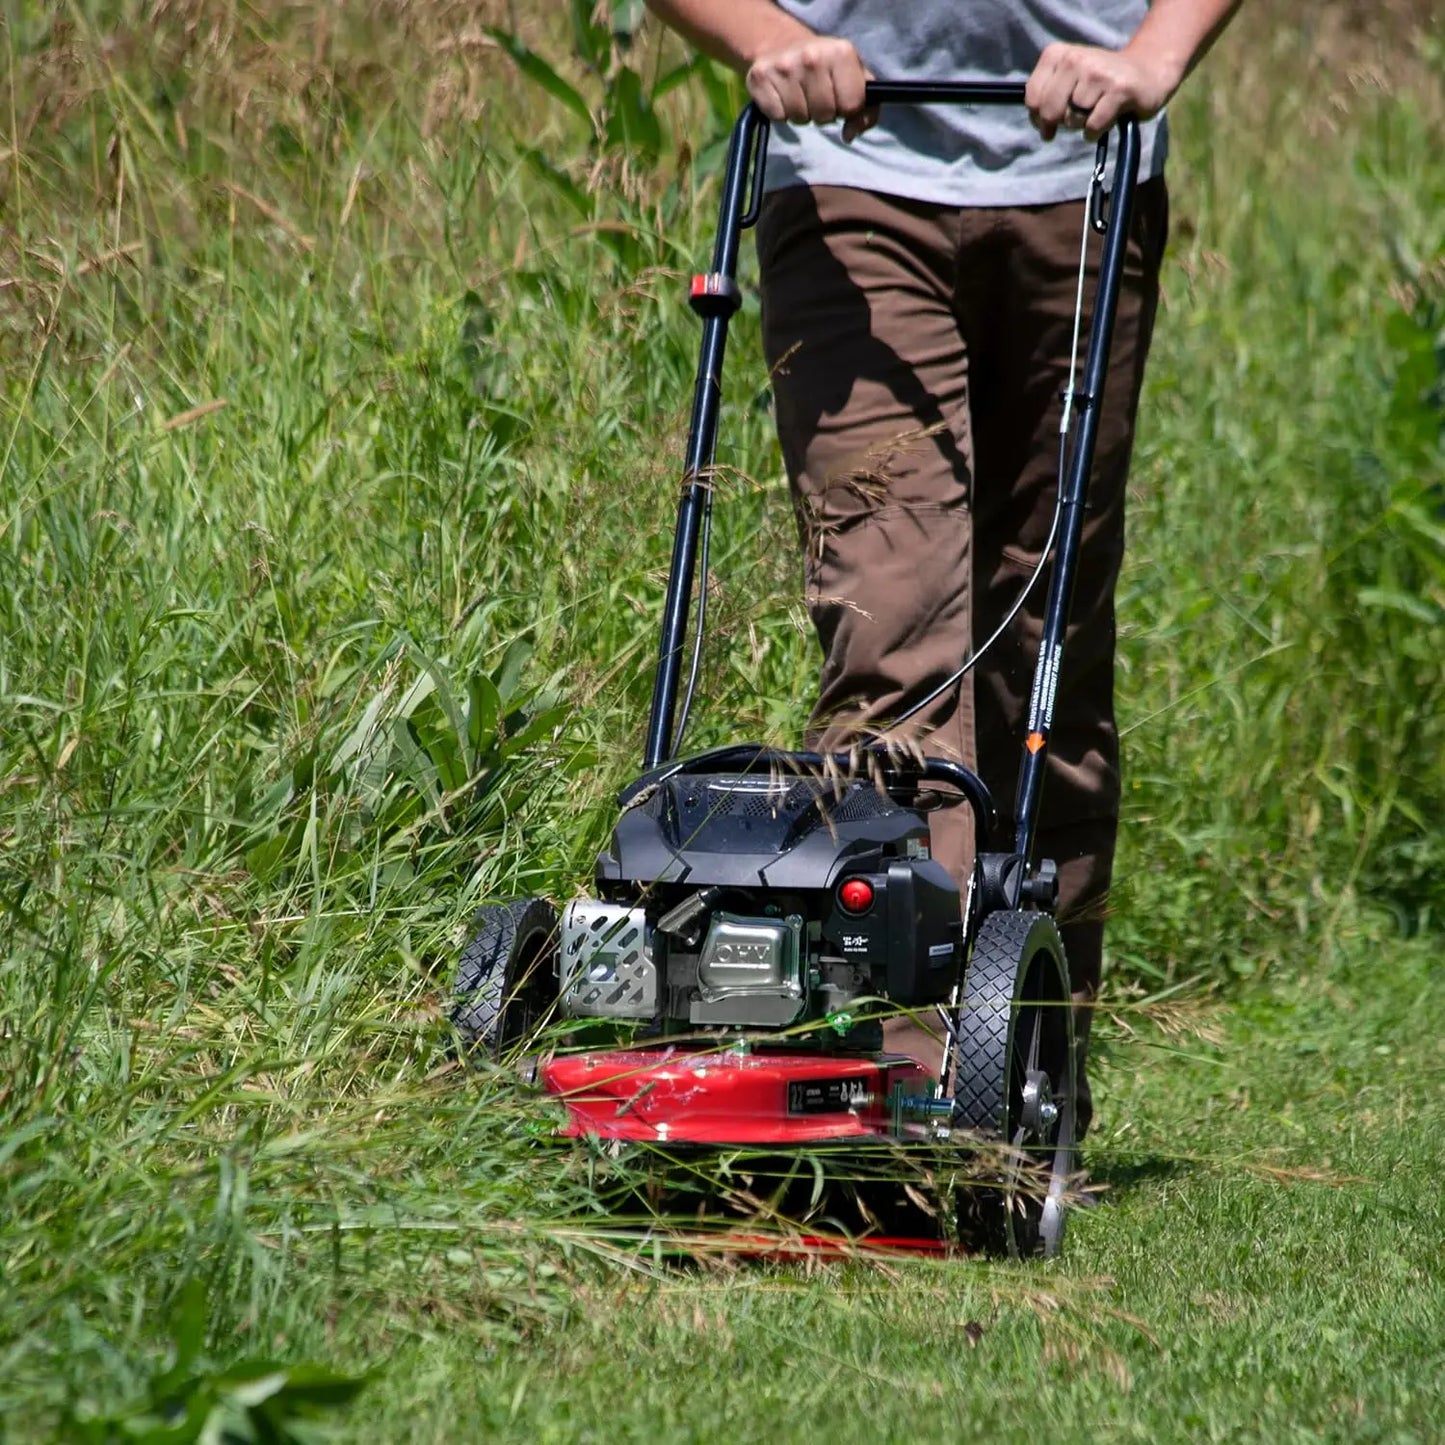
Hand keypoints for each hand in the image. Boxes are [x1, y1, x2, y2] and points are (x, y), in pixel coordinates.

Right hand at [746, 36, 877, 141]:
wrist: (783, 43)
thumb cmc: (825, 66)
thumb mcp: (854, 77)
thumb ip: (866, 108)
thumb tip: (850, 135)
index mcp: (841, 52)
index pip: (851, 105)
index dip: (847, 108)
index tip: (839, 96)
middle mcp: (813, 57)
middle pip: (825, 115)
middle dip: (823, 113)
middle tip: (817, 96)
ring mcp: (784, 66)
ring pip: (800, 119)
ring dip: (802, 114)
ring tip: (800, 94)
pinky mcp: (761, 77)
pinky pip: (778, 116)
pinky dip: (781, 112)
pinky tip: (783, 94)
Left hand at [1025, 41, 1181, 141]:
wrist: (1147, 72)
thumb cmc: (1101, 83)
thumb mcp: (1069, 79)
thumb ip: (1047, 96)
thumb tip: (1038, 123)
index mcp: (1059, 53)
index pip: (1032, 97)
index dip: (1038, 117)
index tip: (1046, 122)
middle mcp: (1077, 59)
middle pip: (1050, 111)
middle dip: (1058, 123)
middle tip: (1074, 119)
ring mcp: (1098, 73)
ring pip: (1073, 119)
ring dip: (1082, 124)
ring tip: (1096, 110)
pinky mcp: (1118, 90)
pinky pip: (1093, 126)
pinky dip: (1096, 131)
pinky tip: (1107, 118)